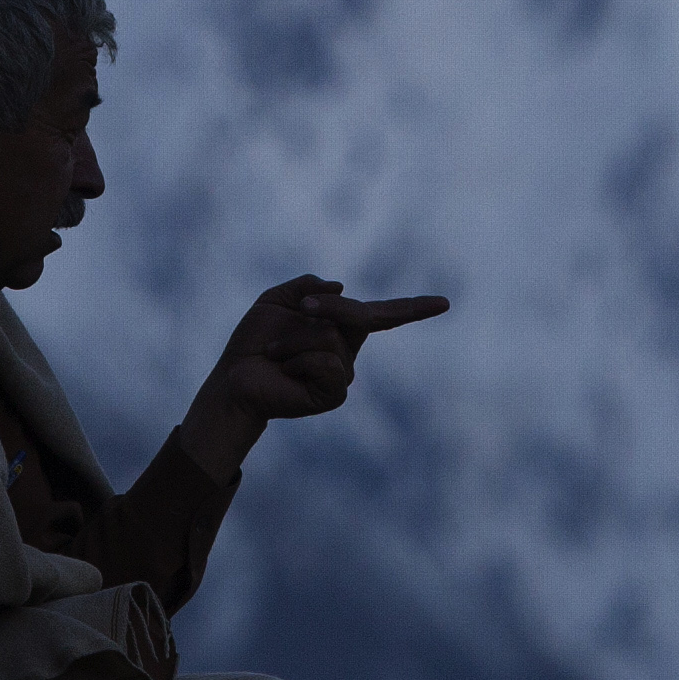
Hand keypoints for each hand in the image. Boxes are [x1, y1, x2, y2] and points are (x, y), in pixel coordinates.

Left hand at [177, 275, 449, 474]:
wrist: (234, 379)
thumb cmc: (253, 343)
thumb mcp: (275, 301)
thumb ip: (305, 285)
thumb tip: (340, 287)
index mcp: (340, 328)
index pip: (384, 315)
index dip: (415, 309)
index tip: (444, 303)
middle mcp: (348, 351)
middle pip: (356, 314)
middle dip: (323, 305)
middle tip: (301, 306)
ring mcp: (343, 374)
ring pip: (330, 336)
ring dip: (294, 338)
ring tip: (276, 354)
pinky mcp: (334, 394)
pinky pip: (327, 362)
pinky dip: (298, 358)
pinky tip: (284, 370)